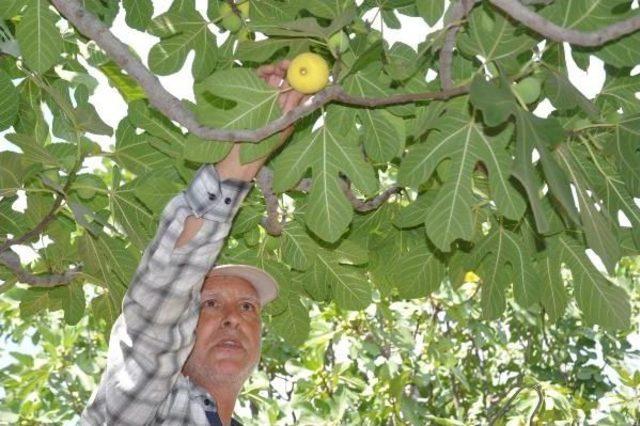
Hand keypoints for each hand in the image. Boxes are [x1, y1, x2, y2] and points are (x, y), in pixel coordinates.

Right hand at [216, 61, 305, 181]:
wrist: (238, 158)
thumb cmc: (262, 147)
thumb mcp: (281, 128)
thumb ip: (293, 109)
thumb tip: (306, 90)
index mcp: (290, 111)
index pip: (301, 89)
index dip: (304, 77)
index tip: (304, 69)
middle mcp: (279, 104)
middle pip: (287, 80)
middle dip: (289, 69)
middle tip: (286, 64)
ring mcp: (265, 100)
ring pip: (273, 79)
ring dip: (275, 69)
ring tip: (273, 68)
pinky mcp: (250, 97)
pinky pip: (257, 81)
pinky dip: (261, 73)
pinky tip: (262, 71)